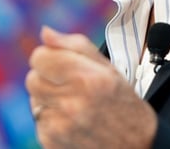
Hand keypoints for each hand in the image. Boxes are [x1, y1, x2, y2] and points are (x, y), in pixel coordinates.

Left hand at [25, 26, 157, 148]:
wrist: (137, 146)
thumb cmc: (122, 103)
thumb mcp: (108, 68)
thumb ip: (74, 45)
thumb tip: (45, 32)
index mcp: (86, 79)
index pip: (39, 57)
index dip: (49, 57)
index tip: (60, 63)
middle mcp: (72, 103)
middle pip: (32, 79)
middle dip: (46, 78)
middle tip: (68, 85)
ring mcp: (60, 126)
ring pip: (33, 100)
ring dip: (48, 99)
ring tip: (73, 104)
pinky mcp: (51, 142)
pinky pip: (38, 121)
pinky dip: (51, 119)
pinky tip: (72, 121)